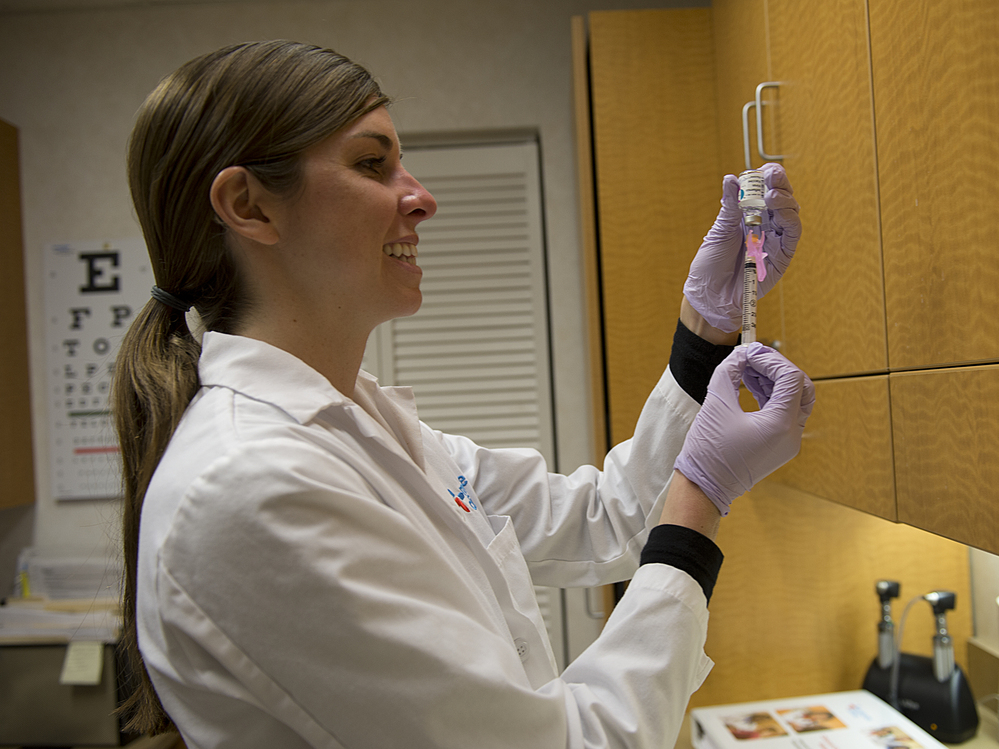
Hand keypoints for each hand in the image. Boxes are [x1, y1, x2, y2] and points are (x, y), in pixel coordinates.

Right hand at [672, 343, 814, 515]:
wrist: (704, 488)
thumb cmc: (708, 452)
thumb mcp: (716, 404)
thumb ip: (729, 372)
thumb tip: (740, 355)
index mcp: (780, 425)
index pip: (791, 378)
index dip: (771, 360)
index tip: (750, 352)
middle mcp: (792, 435)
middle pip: (802, 388)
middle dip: (778, 369)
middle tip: (755, 358)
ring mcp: (788, 443)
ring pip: (795, 401)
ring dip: (774, 381)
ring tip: (748, 369)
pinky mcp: (780, 446)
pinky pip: (785, 414)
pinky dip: (772, 397)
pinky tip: (752, 386)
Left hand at [682, 163, 800, 332]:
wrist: (710, 295)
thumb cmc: (711, 264)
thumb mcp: (719, 231)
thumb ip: (729, 206)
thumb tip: (731, 179)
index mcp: (749, 215)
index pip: (765, 190)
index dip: (767, 177)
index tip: (764, 170)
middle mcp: (766, 224)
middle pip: (781, 197)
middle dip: (779, 183)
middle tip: (771, 176)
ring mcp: (775, 239)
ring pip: (791, 212)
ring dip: (785, 199)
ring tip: (772, 194)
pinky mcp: (782, 255)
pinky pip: (792, 234)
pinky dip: (789, 219)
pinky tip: (780, 211)